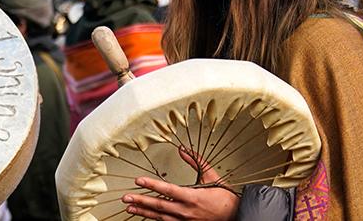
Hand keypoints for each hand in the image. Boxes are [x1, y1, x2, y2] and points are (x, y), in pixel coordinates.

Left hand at [121, 147, 237, 220]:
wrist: (235, 216)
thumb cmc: (224, 198)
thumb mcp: (211, 176)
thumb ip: (195, 161)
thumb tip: (183, 149)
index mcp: (192, 197)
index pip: (167, 190)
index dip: (151, 185)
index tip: (138, 181)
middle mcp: (186, 211)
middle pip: (158, 205)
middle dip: (140, 201)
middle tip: (126, 197)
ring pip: (159, 217)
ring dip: (144, 212)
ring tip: (130, 208)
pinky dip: (155, 220)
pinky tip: (146, 216)